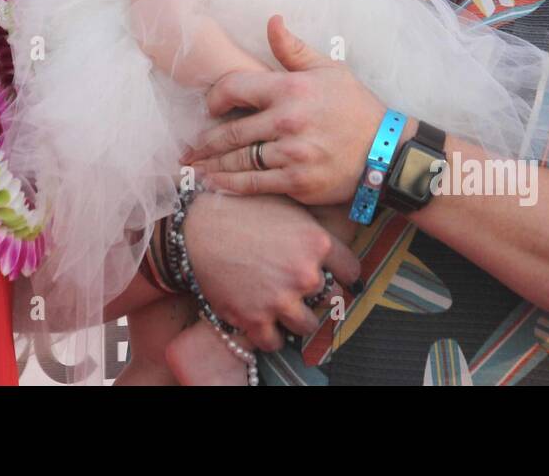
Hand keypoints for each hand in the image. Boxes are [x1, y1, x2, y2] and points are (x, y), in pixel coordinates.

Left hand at [182, 14, 387, 204]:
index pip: (236, 88)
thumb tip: (271, 21)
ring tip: (195, 166)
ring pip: (239, 160)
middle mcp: (287, 120)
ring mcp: (291, 153)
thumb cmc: (355, 107)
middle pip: (232, 131)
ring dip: (212, 165)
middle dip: (205, 140)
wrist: (387, 150)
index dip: (215, 98)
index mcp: (290, 89)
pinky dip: (230, 185)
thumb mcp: (328, 69)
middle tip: (189, 147)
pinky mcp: (297, 181)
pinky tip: (214, 184)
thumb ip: (292, 49)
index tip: (210, 107)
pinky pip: (254, 184)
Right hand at [182, 190, 359, 352]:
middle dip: (317, 295)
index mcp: (316, 243)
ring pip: (307, 325)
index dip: (342, 273)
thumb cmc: (240, 210)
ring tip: (283, 306)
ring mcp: (280, 300)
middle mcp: (304, 274)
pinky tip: (264, 323)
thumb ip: (312, 226)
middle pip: (331, 300)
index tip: (335, 276)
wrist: (197, 228)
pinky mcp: (254, 319)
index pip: (351, 271)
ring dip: (297, 319)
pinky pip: (274, 342)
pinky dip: (270, 336)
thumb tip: (330, 237)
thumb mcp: (285, 206)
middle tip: (298, 288)